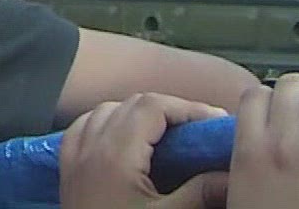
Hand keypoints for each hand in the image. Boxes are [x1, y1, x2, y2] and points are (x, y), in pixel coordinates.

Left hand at [59, 93, 228, 208]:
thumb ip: (200, 193)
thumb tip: (233, 175)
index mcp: (115, 155)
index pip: (152, 107)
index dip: (187, 108)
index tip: (214, 121)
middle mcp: (90, 148)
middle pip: (129, 105)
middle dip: (167, 109)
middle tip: (197, 128)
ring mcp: (73, 159)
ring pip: (103, 112)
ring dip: (135, 113)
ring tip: (166, 132)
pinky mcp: (66, 172)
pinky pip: (81, 129)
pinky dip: (104, 123)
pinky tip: (120, 136)